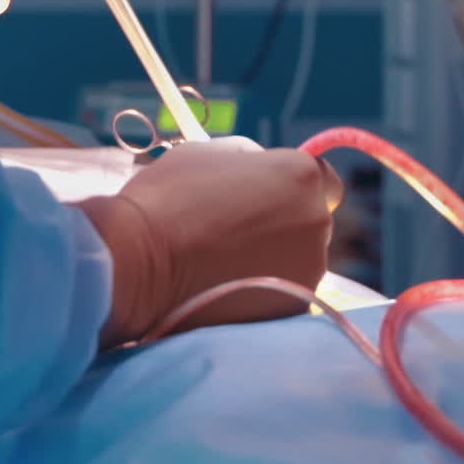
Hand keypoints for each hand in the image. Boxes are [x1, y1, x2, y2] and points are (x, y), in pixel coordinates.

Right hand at [77, 138, 342, 347]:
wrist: (140, 263)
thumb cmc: (170, 196)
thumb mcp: (210, 153)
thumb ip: (250, 159)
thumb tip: (261, 171)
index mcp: (302, 176)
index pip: (323, 181)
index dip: (294, 188)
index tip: (266, 195)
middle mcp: (317, 222)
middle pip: (310, 220)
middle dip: (284, 221)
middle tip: (237, 228)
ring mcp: (308, 270)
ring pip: (300, 258)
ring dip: (275, 256)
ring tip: (227, 259)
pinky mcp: (290, 310)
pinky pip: (286, 291)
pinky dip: (265, 288)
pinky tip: (227, 284)